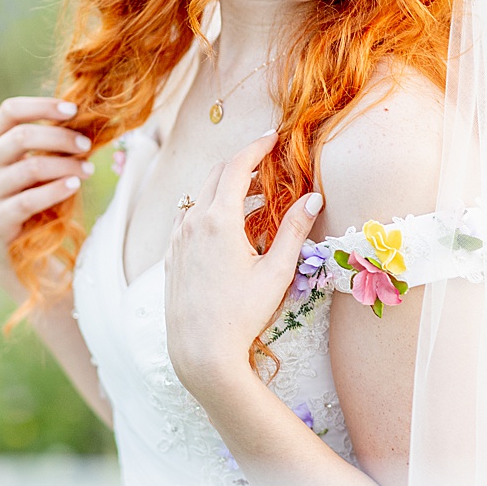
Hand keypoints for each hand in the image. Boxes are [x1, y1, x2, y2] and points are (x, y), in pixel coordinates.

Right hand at [0, 96, 93, 301]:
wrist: (12, 252)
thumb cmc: (29, 199)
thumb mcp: (33, 166)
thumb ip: (46, 143)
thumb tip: (83, 117)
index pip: (9, 111)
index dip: (42, 106)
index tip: (73, 110)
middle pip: (20, 136)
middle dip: (60, 138)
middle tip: (87, 146)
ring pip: (29, 168)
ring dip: (65, 166)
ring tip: (88, 170)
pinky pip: (28, 201)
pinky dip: (55, 191)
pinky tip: (74, 186)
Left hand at [162, 131, 322, 399]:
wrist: (199, 350)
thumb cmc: (242, 314)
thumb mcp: (277, 272)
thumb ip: (295, 231)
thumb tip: (314, 197)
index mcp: (218, 221)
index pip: (236, 168)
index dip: (254, 148)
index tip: (271, 135)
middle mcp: (191, 223)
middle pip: (214, 176)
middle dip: (240, 162)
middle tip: (265, 157)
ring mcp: (177, 239)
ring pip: (199, 197)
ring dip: (224, 187)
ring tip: (253, 193)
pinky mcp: (172, 255)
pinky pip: (188, 218)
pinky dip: (208, 208)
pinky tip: (228, 224)